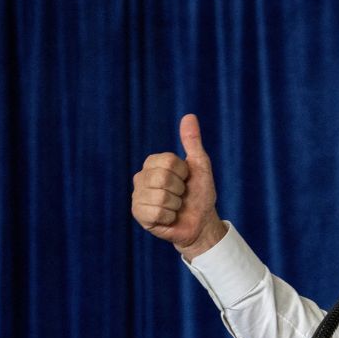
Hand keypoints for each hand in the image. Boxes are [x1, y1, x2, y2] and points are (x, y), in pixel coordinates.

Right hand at [131, 114, 225, 260]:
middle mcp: (141, 177)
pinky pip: (156, 213)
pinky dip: (169, 217)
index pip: (168, 161)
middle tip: (181, 195)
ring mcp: (137, 196)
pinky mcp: (138, 214)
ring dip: (176, 205)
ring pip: (161, 197)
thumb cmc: (199, 193)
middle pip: (163, 178)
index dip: (184, 173)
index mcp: (153, 163)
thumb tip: (190, 116)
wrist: (201, 222)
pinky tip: (168, 218)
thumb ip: (192, 142)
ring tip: (175, 207)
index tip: (186, 179)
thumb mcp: (200, 166)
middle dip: (180, 190)